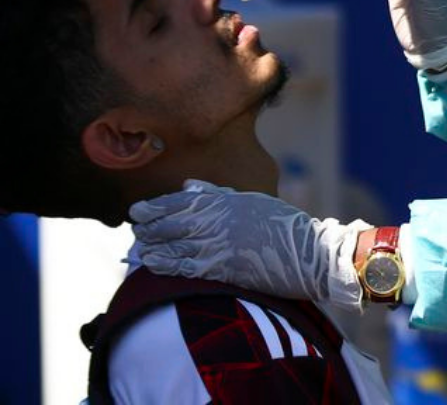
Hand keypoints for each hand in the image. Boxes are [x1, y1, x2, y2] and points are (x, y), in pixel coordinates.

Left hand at [129, 180, 368, 307]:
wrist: (307, 252)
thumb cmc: (283, 225)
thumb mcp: (252, 200)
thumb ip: (218, 194)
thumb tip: (188, 186)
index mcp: (227, 199)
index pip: (182, 200)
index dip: (157, 206)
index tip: (138, 210)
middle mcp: (219, 218)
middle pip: (173, 220)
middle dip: (149, 225)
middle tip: (133, 228)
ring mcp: (218, 242)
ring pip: (174, 242)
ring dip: (152, 244)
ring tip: (138, 246)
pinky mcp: (221, 266)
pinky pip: (185, 265)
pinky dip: (165, 264)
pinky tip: (151, 264)